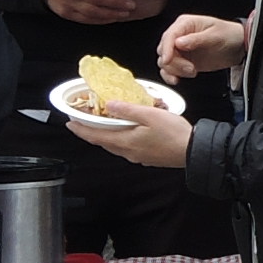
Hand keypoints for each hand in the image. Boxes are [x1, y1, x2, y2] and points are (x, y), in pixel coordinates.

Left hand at [56, 95, 191, 170]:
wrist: (193, 151)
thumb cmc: (174, 134)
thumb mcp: (150, 115)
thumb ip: (128, 109)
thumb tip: (110, 105)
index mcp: (125, 141)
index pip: (95, 136)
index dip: (80, 129)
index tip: (70, 123)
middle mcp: (128, 151)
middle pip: (103, 141)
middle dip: (91, 131)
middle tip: (85, 121)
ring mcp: (137, 156)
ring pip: (114, 145)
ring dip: (106, 135)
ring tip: (104, 125)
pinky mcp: (147, 157)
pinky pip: (126, 147)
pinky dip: (120, 138)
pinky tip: (127, 132)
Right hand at [158, 13, 249, 80]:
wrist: (238, 47)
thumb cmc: (229, 35)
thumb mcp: (216, 35)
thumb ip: (197, 39)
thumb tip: (179, 42)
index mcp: (185, 24)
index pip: (169, 36)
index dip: (167, 49)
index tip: (168, 60)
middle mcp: (179, 35)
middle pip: (164, 50)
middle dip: (174, 62)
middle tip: (191, 68)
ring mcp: (180, 49)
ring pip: (165, 61)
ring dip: (175, 70)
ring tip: (193, 71)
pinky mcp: (183, 61)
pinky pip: (169, 69)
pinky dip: (170, 75)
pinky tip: (177, 79)